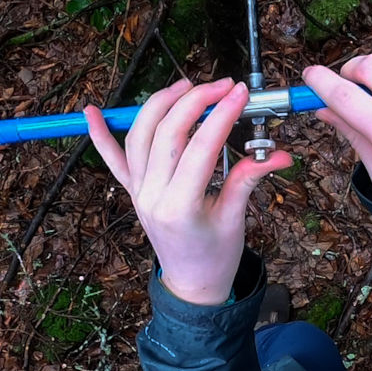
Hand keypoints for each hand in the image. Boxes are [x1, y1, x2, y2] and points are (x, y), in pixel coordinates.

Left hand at [85, 78, 291, 304]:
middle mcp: (152, 196)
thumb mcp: (235, 218)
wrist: (192, 284)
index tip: (240, 94)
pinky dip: (99, 135)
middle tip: (222, 86)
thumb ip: (249, 179)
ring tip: (186, 86)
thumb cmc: (215, 256)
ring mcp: (138, 192)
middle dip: (195, 102)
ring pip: (139, 136)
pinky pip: (112, 160)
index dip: (221, 115)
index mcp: (180, 207)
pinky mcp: (133, 191)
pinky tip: (91, 111)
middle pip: (167, 134)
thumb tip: (280, 155)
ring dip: (159, 105)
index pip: (200, 148)